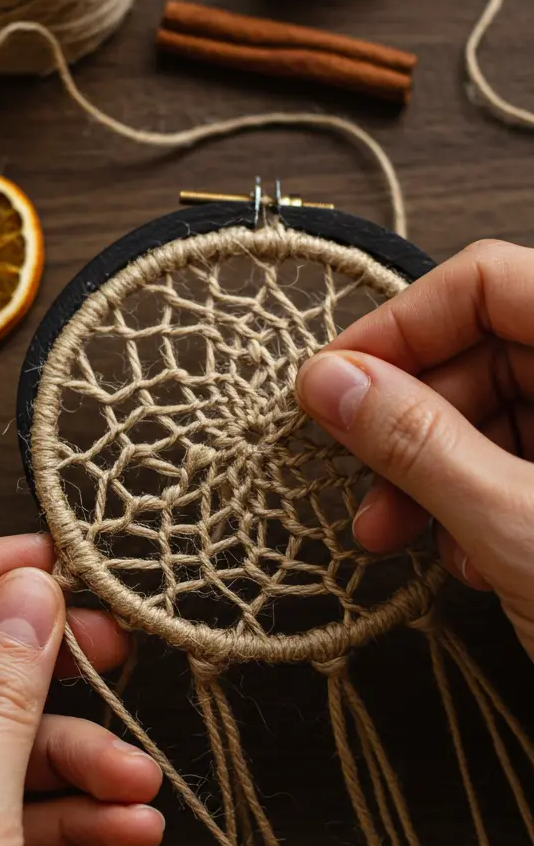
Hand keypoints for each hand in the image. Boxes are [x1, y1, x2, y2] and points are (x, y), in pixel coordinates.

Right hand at [295, 240, 533, 661]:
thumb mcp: (520, 527)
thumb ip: (420, 444)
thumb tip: (333, 382)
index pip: (492, 283)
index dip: (401, 325)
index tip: (332, 383)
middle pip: (491, 350)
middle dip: (409, 420)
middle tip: (352, 476)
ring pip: (502, 414)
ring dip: (434, 473)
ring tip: (392, 535)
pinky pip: (528, 465)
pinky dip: (480, 506)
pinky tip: (467, 562)